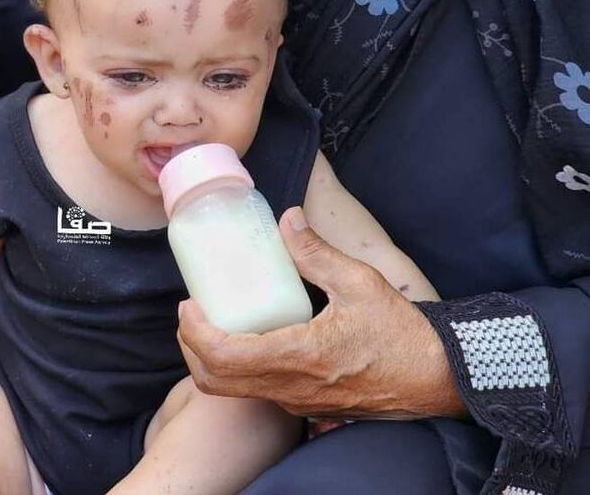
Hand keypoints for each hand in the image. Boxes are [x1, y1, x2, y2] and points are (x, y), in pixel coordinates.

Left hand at [177, 207, 465, 419]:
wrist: (438, 379)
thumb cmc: (402, 334)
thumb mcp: (360, 283)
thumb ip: (318, 253)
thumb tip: (287, 220)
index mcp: (298, 357)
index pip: (222, 356)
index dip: (194, 331)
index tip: (189, 303)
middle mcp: (290, 387)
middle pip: (214, 380)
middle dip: (191, 345)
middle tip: (192, 311)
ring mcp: (296, 401)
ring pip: (232, 390)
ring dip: (210, 359)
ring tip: (213, 321)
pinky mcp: (305, 405)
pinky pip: (255, 391)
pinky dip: (234, 368)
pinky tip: (246, 336)